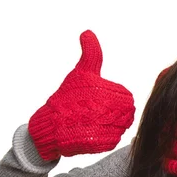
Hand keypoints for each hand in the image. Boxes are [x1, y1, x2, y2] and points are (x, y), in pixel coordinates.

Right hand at [28, 30, 135, 160]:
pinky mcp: (101, 143)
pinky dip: (106, 137)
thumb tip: (87, 33)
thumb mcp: (80, 72)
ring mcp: (105, 127)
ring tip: (94, 121)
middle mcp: (108, 110)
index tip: (100, 100)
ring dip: (111, 125)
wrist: (49, 126)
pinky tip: (93, 131)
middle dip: (115, 112)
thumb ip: (91, 53)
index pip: (127, 97)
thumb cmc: (66, 98)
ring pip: (121, 127)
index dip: (115, 99)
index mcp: (107, 91)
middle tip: (98, 112)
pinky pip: (114, 140)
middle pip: (126, 113)